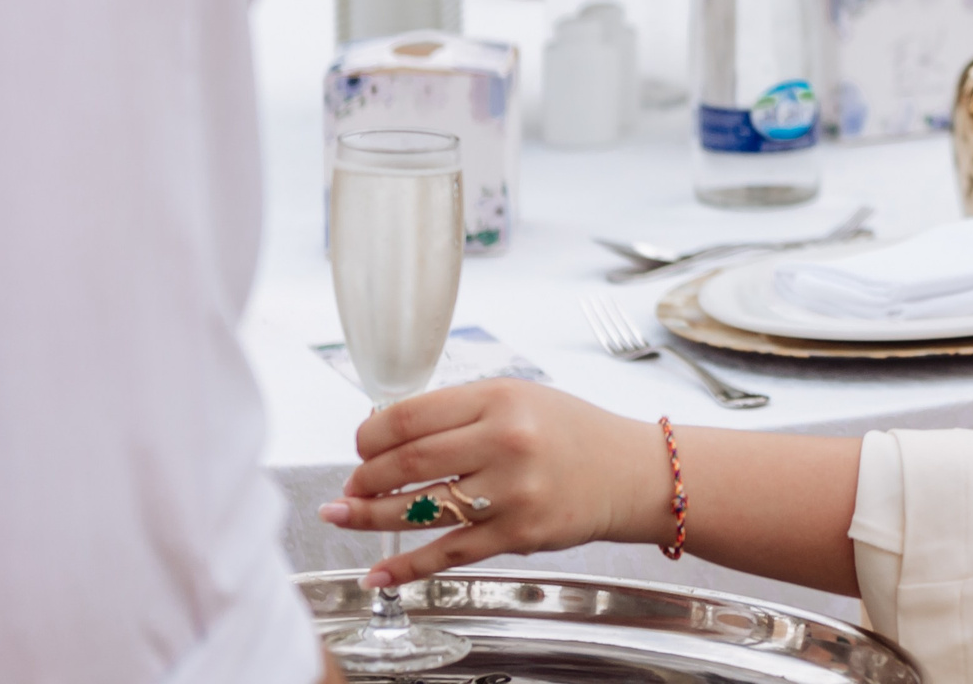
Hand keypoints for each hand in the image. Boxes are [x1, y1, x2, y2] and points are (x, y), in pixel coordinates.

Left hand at [319, 379, 667, 586]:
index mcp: (500, 399)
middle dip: (364, 477)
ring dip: (368, 516)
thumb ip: (462, 412)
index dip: (370, 434)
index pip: (411, 416)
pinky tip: (378, 574)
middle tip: (351, 484)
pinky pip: (447, 553)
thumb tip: (390, 434)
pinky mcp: (516, 534)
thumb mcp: (521, 399)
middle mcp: (505, 442)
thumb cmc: (571, 433)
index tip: (360, 444)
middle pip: (406, 462)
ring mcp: (510, 492)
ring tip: (342, 515)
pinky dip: (405, 567)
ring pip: (418, 509)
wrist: (630, 472)